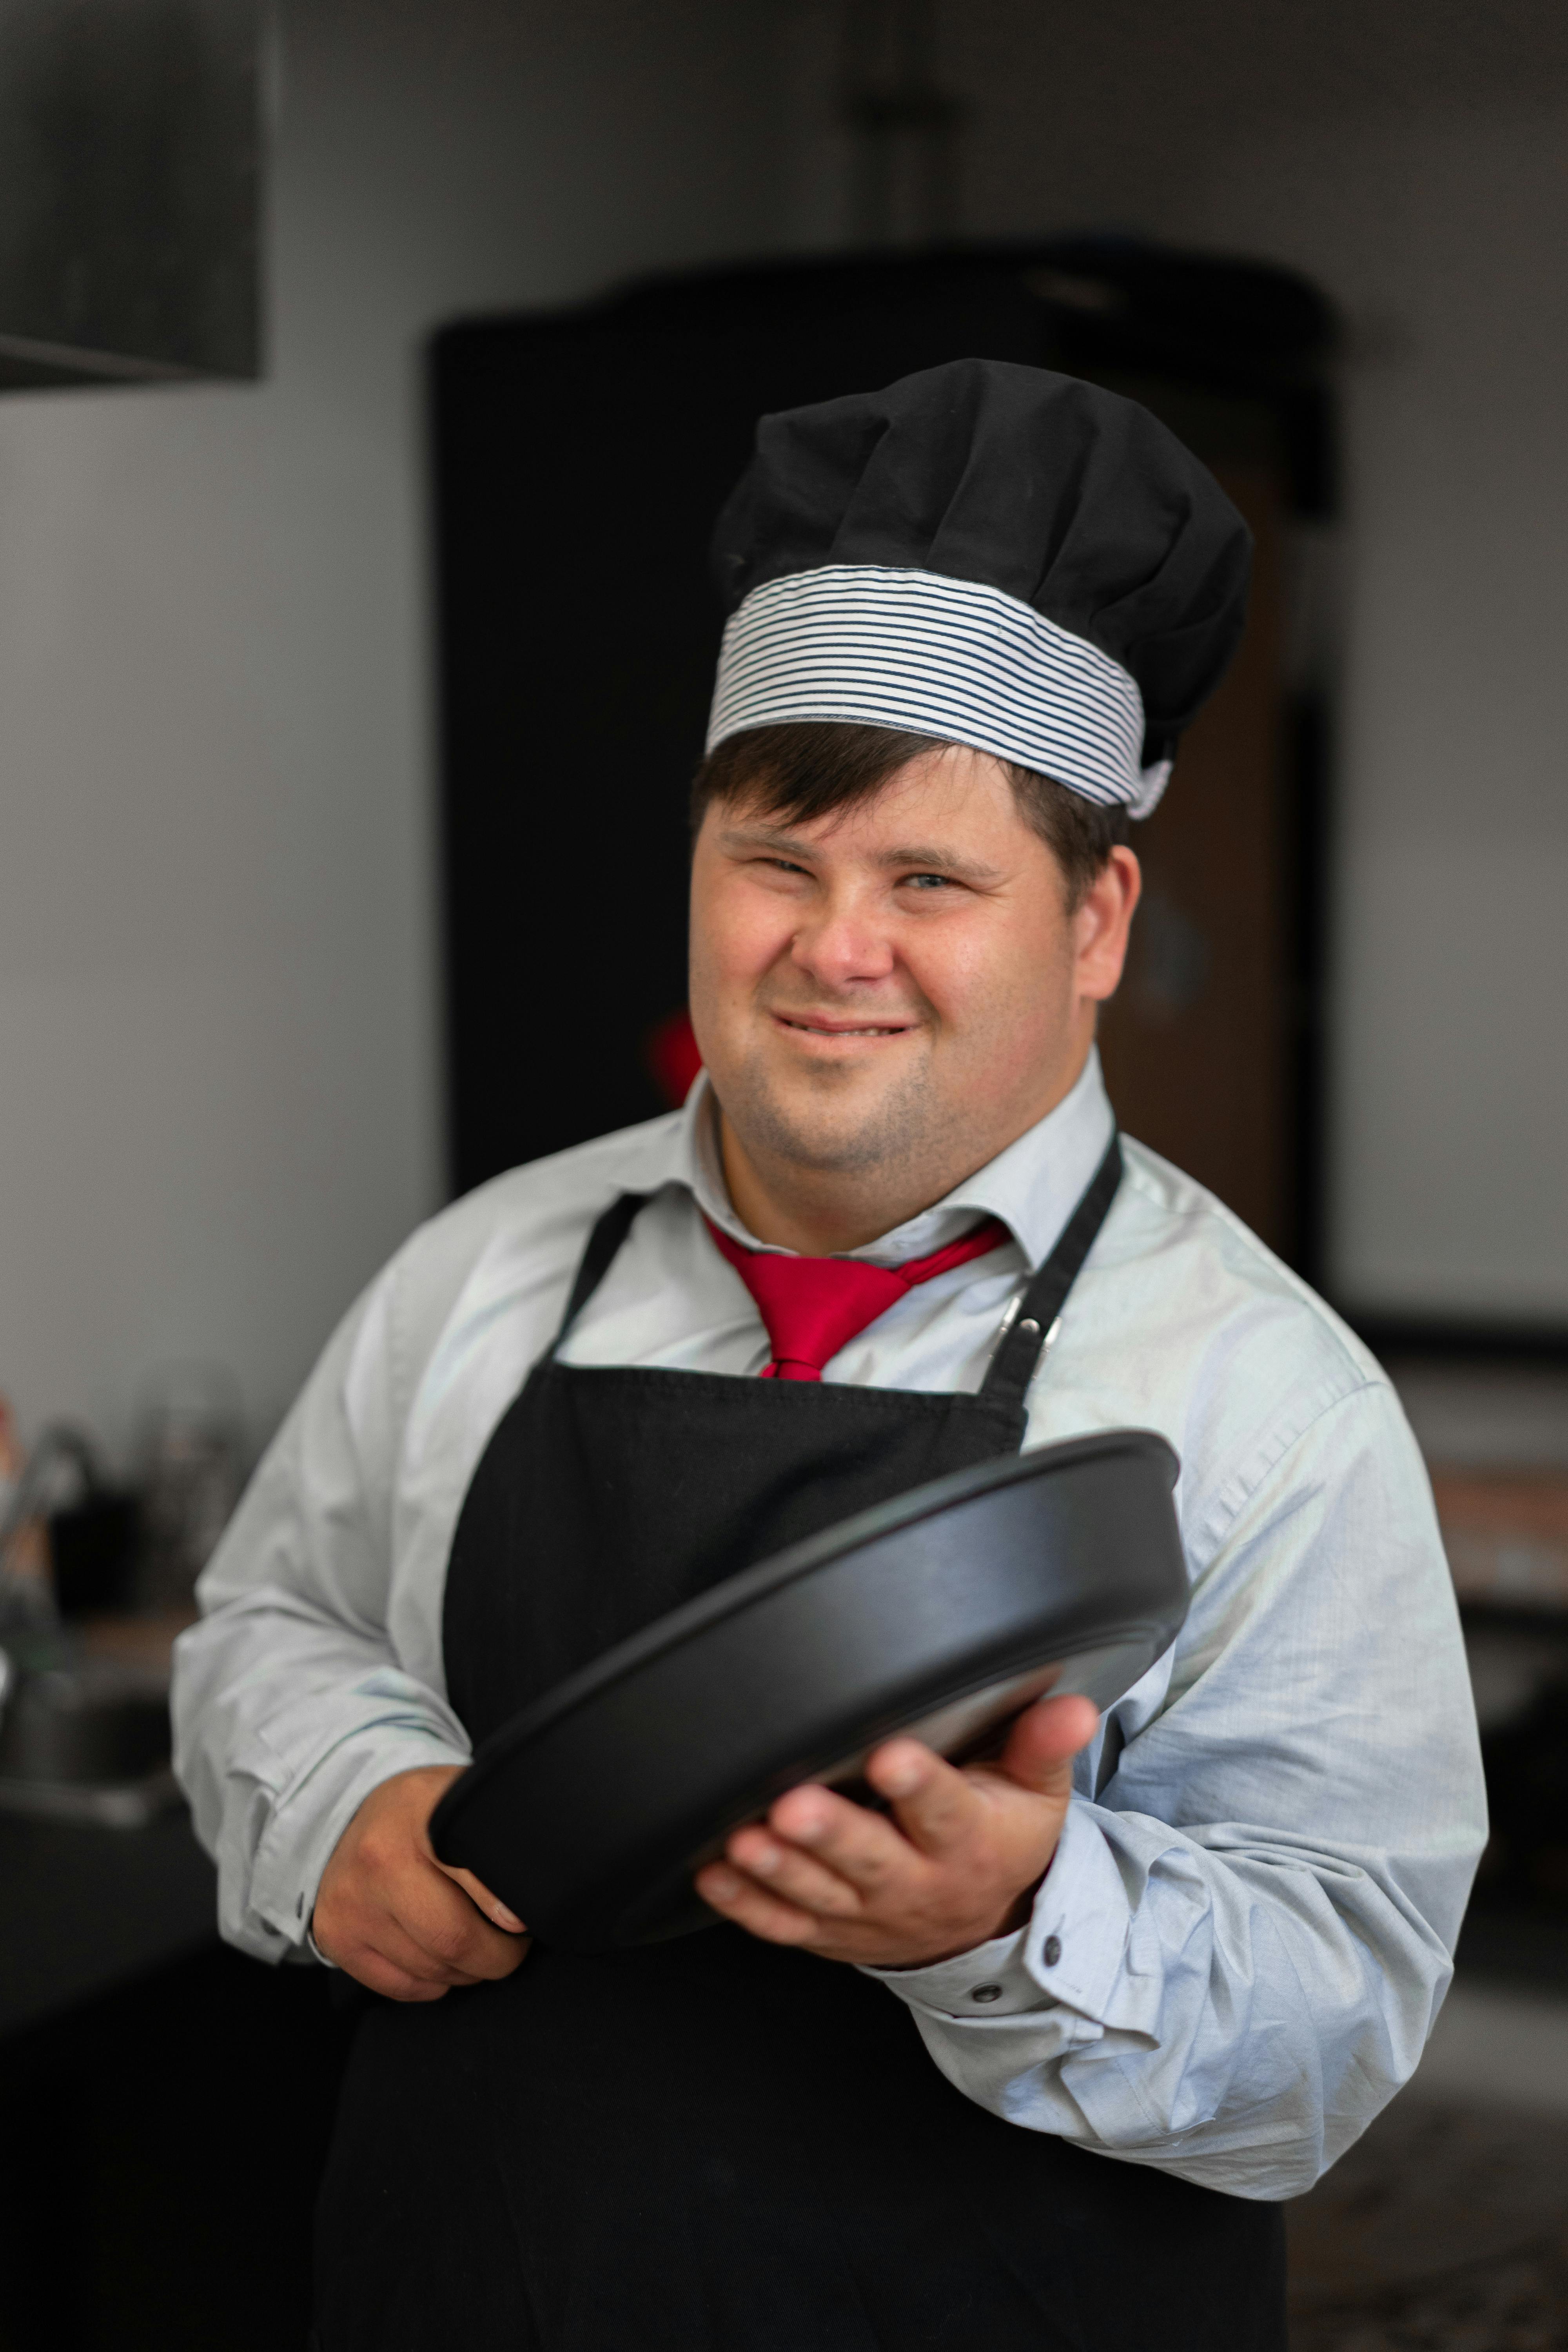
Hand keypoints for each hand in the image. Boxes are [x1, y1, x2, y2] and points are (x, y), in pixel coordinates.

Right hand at [311, 1765, 529, 2000]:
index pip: (476, 1876)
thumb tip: (531, 1902)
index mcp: (421, 1814)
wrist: (351, 1817)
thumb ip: (496, 1839)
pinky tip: (440, 1957)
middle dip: (498, 1956)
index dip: (509, 1910)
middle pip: (454, 1939)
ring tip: (477, 1946)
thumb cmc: (425, 1816)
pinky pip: (403, 1986)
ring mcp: (352, 1901)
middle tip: (512, 1945)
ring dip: (467, 1971)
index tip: (524, 1923)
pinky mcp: (335, 1935)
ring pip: (432, 1969)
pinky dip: (433, 1982)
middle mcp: (379, 1858)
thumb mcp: (462, 1802)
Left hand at [695, 1692, 1098, 1968]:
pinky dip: (746, 1905)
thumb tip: (1072, 1708)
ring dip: (778, 1870)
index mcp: (968, 1841)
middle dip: (831, 1834)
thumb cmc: (1001, 1837)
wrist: (985, 1925)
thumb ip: (1041, 1744)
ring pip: (819, 1895)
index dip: (918, 1786)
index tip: (890, 1757)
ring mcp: (867, 1914)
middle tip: (794, 1806)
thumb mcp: (1035, 1792)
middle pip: (870, 1860)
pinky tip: (713, 1875)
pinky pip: (784, 1925)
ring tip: (744, 1840)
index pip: (944, 1812)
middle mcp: (915, 1883)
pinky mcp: (830, 1933)